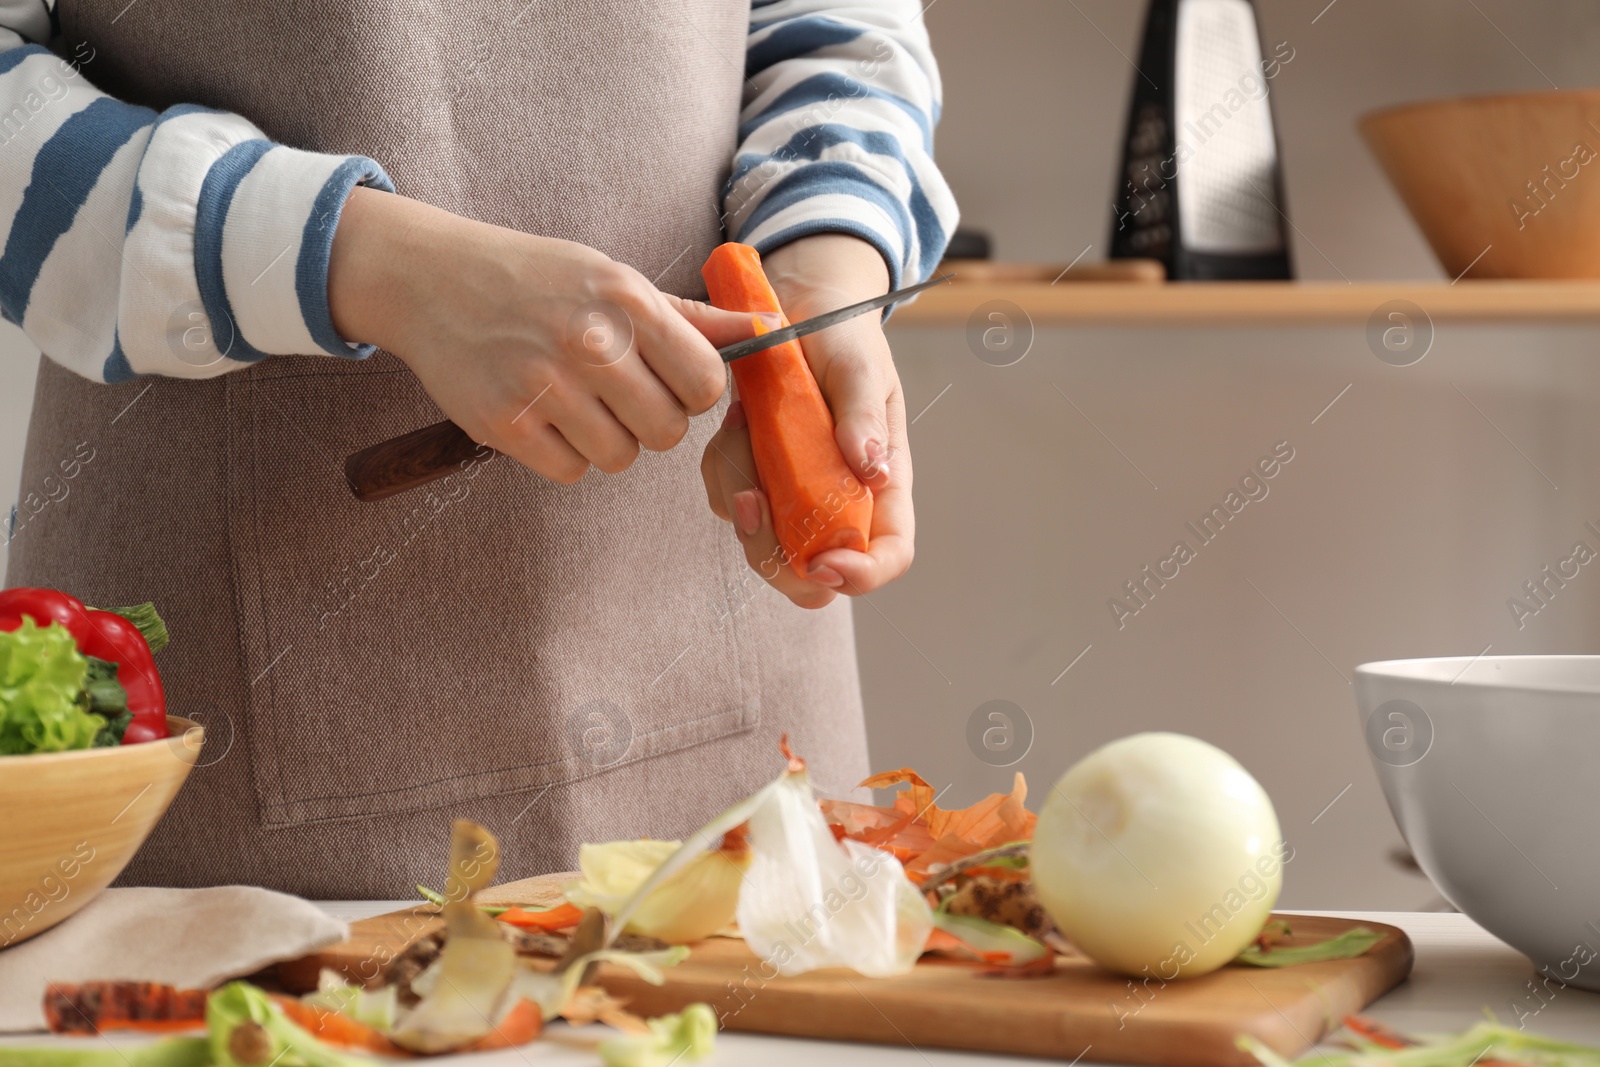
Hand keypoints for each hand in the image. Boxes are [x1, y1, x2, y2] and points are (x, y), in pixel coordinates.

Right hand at [327, 187, 767, 482]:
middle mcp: (589, 342)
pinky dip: (562, 455)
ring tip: (576, 402)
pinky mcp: (503, 422)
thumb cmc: (536, 279)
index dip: (693, 392)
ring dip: (606, 441)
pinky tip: (544, 417)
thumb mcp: (614, 279)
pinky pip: (570, 471)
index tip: (667, 381)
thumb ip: (691, 316)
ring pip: (619, 457)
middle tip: (616, 394)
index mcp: (627, 301)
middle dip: (650, 422)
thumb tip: (769, 328)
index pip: (706, 382)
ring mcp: (543, 384)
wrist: (431, 278)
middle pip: (667, 431)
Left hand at [700, 233, 913, 608]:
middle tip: (751, 498)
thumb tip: (875, 472)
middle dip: (775, 552)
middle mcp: (837, 501)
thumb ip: (863, 415)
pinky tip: (734, 421)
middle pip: (813, 574)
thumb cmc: (841, 337)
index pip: (888, 555)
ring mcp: (793, 494)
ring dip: (740, 491)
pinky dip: (721, 468)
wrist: (794, 310)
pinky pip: (727, 500)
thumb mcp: (859, 366)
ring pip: (760, 542)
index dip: (862, 574)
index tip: (825, 563)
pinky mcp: (754, 478)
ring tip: (744, 425)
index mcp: (881, 485)